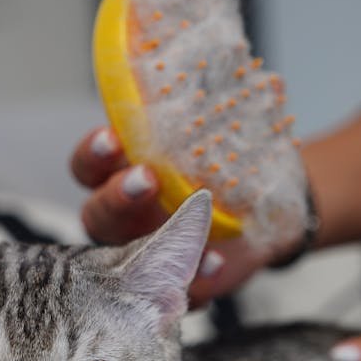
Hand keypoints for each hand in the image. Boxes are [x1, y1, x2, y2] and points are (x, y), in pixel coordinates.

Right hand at [70, 127, 272, 307]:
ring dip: (149, 246)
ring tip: (183, 232)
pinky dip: (197, 278)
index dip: (94, 155)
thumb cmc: (226, 164)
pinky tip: (215, 261)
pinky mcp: (180, 286)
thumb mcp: (213, 134)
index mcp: (122, 175)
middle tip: (147, 178)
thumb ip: (197, 118)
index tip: (112, 138)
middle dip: (118, 197)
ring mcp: (149, 257)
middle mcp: (126, 219)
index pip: (89, 167)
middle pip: (98, 214)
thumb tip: (209, 69)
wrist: (271, 210)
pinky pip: (179, 291)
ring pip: (126, 261)